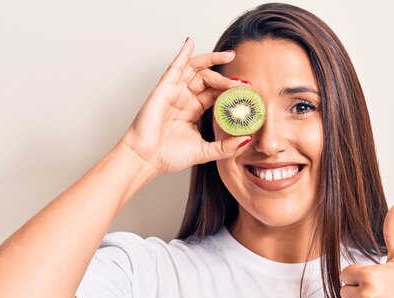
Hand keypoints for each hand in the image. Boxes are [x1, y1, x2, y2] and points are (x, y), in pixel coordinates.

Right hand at [120, 38, 250, 175]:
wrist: (147, 159)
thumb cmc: (168, 156)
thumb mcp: (205, 151)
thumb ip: (226, 147)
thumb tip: (246, 139)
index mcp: (193, 110)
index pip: (215, 94)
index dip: (230, 90)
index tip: (247, 92)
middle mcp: (184, 99)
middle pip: (209, 80)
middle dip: (226, 79)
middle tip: (243, 82)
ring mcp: (174, 92)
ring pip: (196, 70)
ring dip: (213, 61)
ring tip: (229, 56)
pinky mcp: (164, 89)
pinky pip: (175, 67)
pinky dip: (183, 53)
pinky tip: (190, 43)